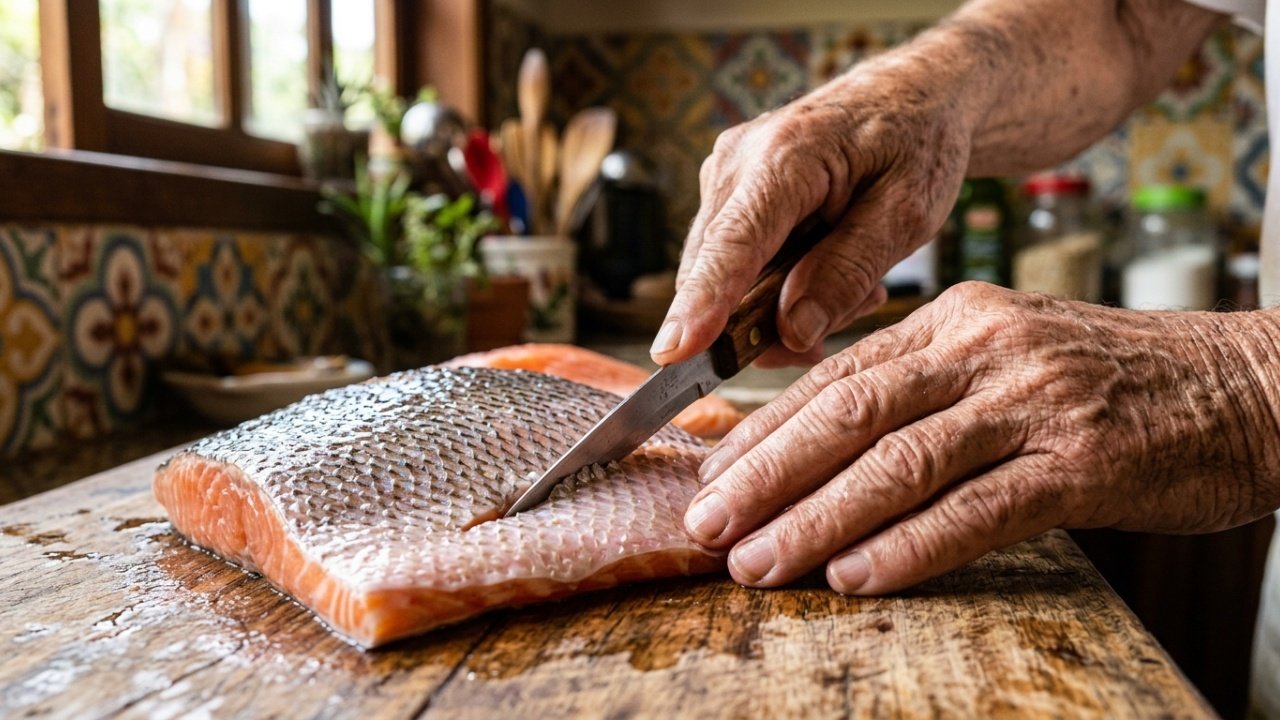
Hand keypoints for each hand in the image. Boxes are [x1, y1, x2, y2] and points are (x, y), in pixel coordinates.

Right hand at [650, 56, 973, 366]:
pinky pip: (730, 263)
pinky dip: (771, 285)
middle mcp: (737, 162)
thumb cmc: (917, 142)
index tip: (673, 352)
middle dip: (763, 323)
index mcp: (787, 156)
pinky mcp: (725, 191)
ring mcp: (724, 175)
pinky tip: (825, 269)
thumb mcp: (908, 213)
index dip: (702, 303)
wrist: (910, 93)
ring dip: (774, 305)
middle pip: (714, 271)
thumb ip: (848, 271)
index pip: (732, 244)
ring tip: (851, 286)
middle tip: (838, 326)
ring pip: (719, 275)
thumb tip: (791, 329)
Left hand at [683, 283, 1279, 593]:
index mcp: (957, 319)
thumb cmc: (1118, 381)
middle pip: (850, 414)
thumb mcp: (1009, 356)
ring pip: (899, 464)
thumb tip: (825, 439)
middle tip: (707, 526)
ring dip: (817, 519)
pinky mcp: (1084, 463)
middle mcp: (987, 350)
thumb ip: (924, 388)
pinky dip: (909, 548)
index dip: (764, 430)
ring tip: (758, 565)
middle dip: (766, 476)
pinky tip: (856, 577)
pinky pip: (978, 511)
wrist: (1251, 387)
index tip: (711, 476)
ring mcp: (1036, 403)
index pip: (836, 375)